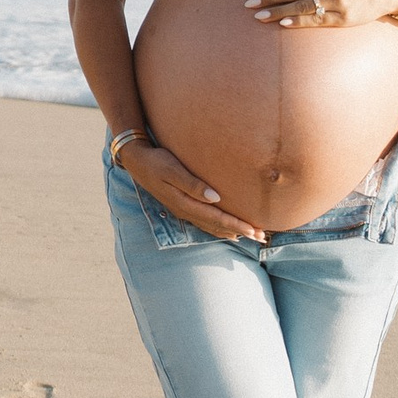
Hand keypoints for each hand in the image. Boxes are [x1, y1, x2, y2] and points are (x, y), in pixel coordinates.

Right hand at [124, 138, 253, 243]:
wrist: (136, 160)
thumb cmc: (156, 160)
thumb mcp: (172, 169)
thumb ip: (192, 184)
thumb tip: (215, 198)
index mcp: (185, 203)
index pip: (217, 218)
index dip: (237, 225)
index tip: (255, 230)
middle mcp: (185, 211)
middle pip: (217, 226)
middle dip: (240, 231)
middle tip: (262, 237)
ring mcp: (183, 210)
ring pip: (212, 226)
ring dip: (231, 231)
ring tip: (250, 235)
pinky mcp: (182, 205)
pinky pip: (205, 222)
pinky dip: (219, 227)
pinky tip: (227, 229)